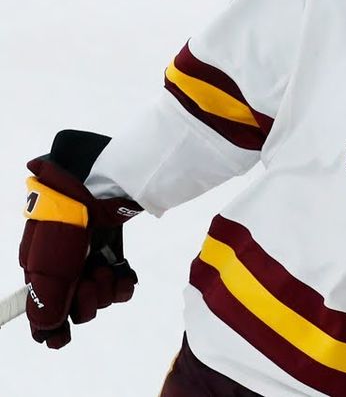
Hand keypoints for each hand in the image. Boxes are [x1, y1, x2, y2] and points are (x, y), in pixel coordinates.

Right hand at [19, 131, 141, 348]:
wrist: (98, 187)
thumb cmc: (65, 225)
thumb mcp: (47, 267)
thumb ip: (45, 302)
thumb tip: (46, 332)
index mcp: (39, 272)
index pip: (43, 309)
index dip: (52, 327)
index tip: (62, 339)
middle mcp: (63, 269)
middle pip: (75, 308)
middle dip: (86, 302)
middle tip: (90, 280)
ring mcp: (88, 260)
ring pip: (100, 297)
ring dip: (105, 289)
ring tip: (105, 268)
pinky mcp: (113, 251)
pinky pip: (120, 283)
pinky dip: (124, 283)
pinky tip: (125, 274)